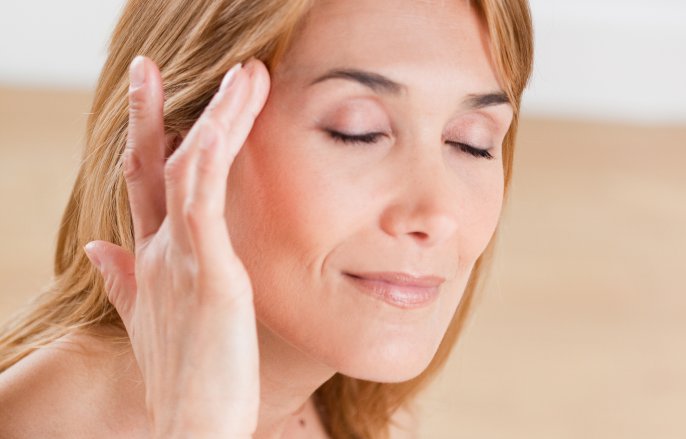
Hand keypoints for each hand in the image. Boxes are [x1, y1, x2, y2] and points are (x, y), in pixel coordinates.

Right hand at [83, 55, 269, 436]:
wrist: (191, 427)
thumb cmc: (184, 378)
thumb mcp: (150, 320)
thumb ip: (122, 281)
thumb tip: (95, 247)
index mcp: (150, 261)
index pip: (142, 187)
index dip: (142, 141)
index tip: (148, 103)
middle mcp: (157, 252)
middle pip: (151, 167)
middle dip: (147, 112)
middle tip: (144, 67)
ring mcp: (180, 259)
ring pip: (190, 169)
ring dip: (216, 116)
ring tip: (243, 75)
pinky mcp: (209, 273)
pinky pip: (204, 201)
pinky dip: (212, 157)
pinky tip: (225, 122)